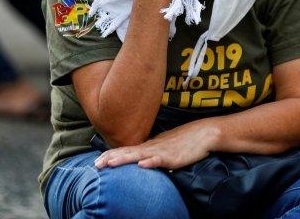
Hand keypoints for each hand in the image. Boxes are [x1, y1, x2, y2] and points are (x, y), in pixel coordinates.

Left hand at [94, 121, 219, 170]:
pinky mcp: (174, 157)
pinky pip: (161, 160)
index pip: (126, 150)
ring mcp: (162, 151)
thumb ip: (152, 152)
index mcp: (149, 146)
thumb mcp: (164, 146)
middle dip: (111, 158)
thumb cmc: (185, 140)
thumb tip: (140, 160)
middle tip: (96, 164)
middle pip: (128, 152)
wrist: (204, 133)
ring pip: (140, 156)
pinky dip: (151, 162)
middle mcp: (152, 147)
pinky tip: (142, 166)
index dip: (111, 154)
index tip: (97, 160)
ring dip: (124, 159)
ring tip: (111, 163)